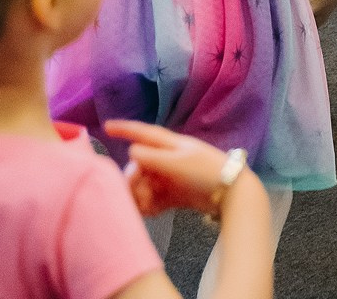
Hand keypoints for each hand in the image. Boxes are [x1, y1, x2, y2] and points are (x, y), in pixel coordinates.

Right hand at [104, 120, 262, 217]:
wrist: (229, 193)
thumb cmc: (204, 172)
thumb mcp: (178, 163)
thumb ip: (153, 158)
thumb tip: (131, 150)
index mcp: (171, 145)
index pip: (144, 133)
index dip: (126, 129)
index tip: (106, 126)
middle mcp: (168, 159)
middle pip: (138, 166)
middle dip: (133, 181)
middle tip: (137, 195)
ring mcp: (169, 177)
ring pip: (143, 185)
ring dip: (140, 196)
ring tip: (148, 206)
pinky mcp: (173, 195)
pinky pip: (151, 199)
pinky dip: (149, 206)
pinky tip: (154, 212)